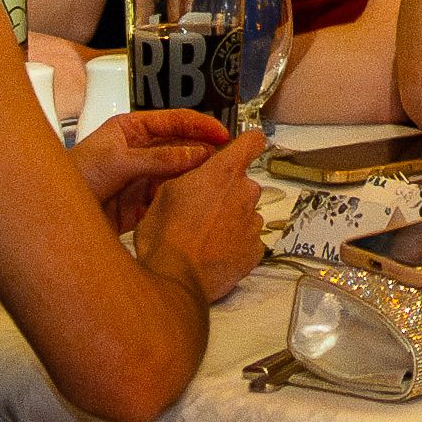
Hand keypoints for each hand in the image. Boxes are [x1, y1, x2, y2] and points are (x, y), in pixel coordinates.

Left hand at [72, 110, 234, 233]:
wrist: (55, 217)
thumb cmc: (76, 177)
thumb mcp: (119, 161)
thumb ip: (161, 158)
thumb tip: (199, 153)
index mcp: (132, 129)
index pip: (175, 121)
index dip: (201, 126)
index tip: (223, 135)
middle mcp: (140, 150)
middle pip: (181, 146)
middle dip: (204, 150)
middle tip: (229, 158)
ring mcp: (143, 176)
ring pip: (179, 171)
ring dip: (197, 174)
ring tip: (220, 179)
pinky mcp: (142, 202)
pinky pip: (171, 196)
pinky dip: (185, 196)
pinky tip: (198, 199)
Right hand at [129, 125, 268, 302]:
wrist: (175, 279)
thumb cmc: (165, 238)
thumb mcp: (164, 194)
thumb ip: (189, 176)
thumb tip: (196, 173)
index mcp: (224, 173)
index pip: (251, 142)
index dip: (246, 145)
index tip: (242, 150)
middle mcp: (246, 193)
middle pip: (243, 184)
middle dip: (226, 193)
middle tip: (201, 211)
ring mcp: (254, 222)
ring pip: (245, 213)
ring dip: (230, 220)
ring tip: (203, 236)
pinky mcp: (256, 249)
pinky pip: (248, 239)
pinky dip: (235, 244)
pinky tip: (214, 252)